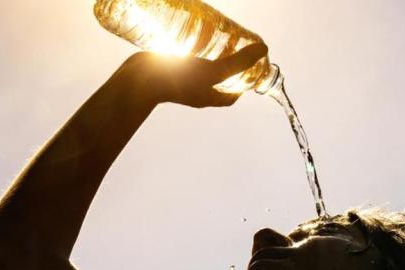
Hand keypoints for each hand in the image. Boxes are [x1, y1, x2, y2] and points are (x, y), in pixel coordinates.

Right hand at [120, 43, 267, 107]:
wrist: (139, 79)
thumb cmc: (178, 79)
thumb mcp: (214, 70)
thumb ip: (239, 62)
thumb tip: (264, 51)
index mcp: (209, 98)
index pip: (231, 97)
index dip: (242, 86)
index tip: (249, 72)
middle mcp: (196, 91)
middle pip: (217, 81)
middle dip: (227, 67)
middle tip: (235, 49)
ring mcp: (181, 81)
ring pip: (200, 70)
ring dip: (209, 57)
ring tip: (217, 39)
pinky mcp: (169, 70)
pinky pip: (184, 61)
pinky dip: (191, 51)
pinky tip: (194, 36)